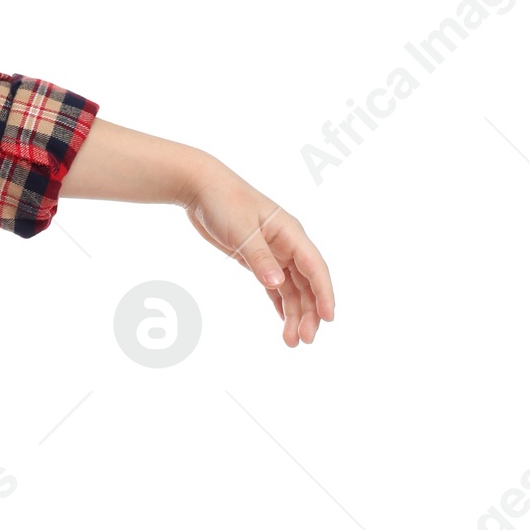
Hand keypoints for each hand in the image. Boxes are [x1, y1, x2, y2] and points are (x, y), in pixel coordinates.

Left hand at [179, 158, 334, 346]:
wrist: (201, 187)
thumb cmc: (224, 202)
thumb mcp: (242, 231)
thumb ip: (260, 259)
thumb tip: (278, 284)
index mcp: (290, 233)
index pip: (314, 267)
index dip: (324, 293)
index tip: (328, 317)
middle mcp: (287, 244)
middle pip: (307, 283)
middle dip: (309, 312)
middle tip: (305, 340)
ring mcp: (274, 252)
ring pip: (292, 289)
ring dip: (295, 314)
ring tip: (291, 342)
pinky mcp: (258, 259)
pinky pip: (276, 286)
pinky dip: (281, 304)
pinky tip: (284, 323)